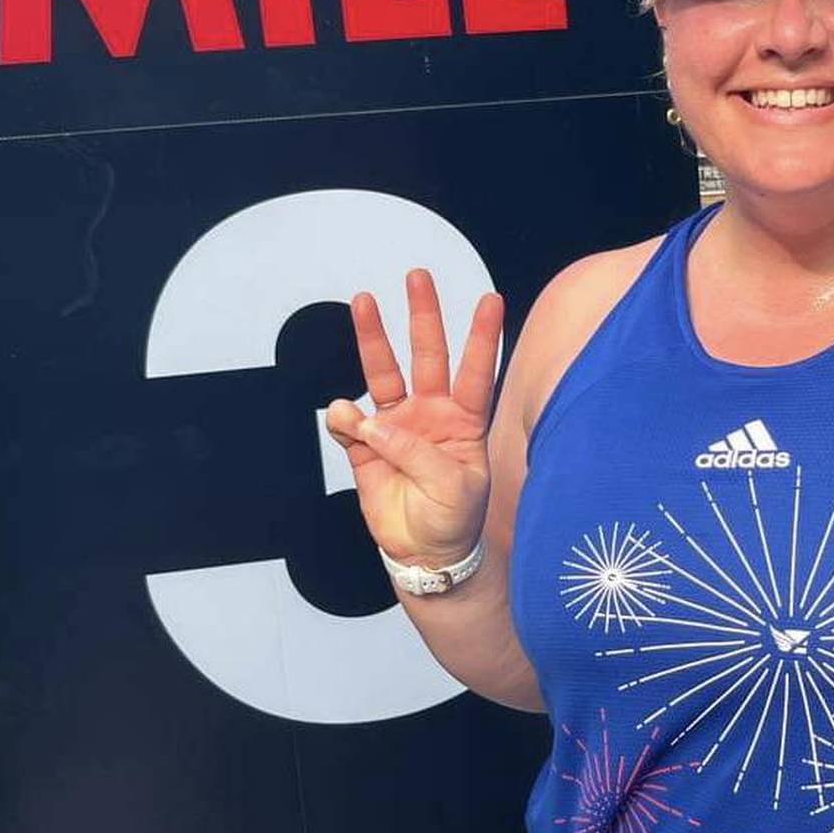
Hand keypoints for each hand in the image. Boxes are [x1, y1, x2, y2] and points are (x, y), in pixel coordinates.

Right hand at [325, 269, 503, 571]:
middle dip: (423, 315)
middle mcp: (431, 414)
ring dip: (373, 338)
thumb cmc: (453, 520)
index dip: (483, 336)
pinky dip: (342, 417)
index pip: (476, 371)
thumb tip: (372, 423)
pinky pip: (348, 423)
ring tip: (365, 302)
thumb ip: (414, 453)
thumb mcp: (453, 490)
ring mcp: (396, 426)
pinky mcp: (365, 447)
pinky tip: (343, 416)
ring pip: (383, 373)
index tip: (491, 300)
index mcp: (465, 421)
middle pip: (427, 354)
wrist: (424, 555)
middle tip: (418, 277)